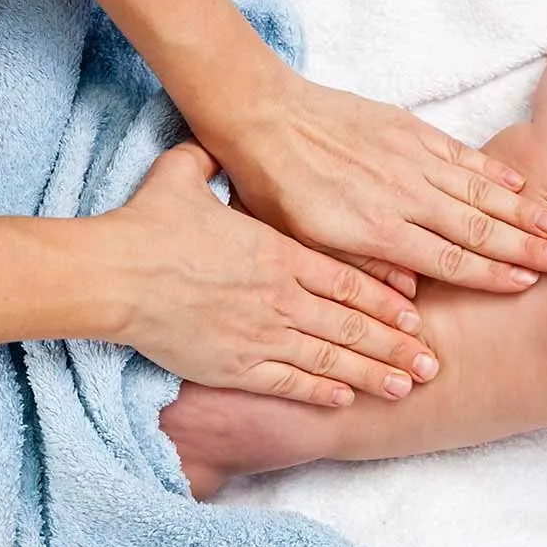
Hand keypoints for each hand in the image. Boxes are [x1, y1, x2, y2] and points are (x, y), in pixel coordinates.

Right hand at [102, 142, 436, 406]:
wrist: (114, 273)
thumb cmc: (149, 226)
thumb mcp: (184, 179)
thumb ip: (208, 165)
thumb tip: (207, 147)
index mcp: (280, 254)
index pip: (348, 280)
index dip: (386, 299)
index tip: (416, 314)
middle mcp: (281, 296)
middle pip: (353, 324)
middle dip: (396, 344)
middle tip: (432, 362)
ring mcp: (261, 334)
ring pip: (331, 358)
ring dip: (371, 373)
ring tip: (406, 387)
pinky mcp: (234, 365)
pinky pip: (287, 382)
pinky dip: (319, 391)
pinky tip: (346, 400)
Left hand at [193, 61, 546, 293]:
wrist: (262, 115)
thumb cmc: (276, 186)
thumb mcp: (305, 243)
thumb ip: (362, 268)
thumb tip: (412, 292)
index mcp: (377, 230)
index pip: (449, 258)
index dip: (492, 273)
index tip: (527, 283)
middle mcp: (404, 195)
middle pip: (478, 226)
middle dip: (524, 246)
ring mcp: (411, 159)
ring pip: (479, 190)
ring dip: (521, 210)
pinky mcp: (409, 129)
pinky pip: (462, 154)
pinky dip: (494, 170)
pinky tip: (519, 183)